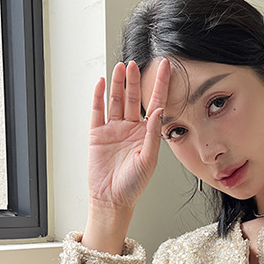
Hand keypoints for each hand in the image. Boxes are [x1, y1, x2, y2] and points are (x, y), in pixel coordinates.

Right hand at [87, 58, 170, 211]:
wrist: (112, 199)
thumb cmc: (133, 184)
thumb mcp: (149, 159)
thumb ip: (153, 133)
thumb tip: (158, 110)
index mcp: (146, 134)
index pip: (155, 103)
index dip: (160, 84)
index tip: (167, 67)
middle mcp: (130, 128)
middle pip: (133, 98)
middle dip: (134, 81)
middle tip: (135, 64)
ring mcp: (113, 129)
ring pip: (116, 101)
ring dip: (118, 84)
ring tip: (120, 67)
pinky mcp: (97, 134)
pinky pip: (98, 111)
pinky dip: (99, 96)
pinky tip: (102, 83)